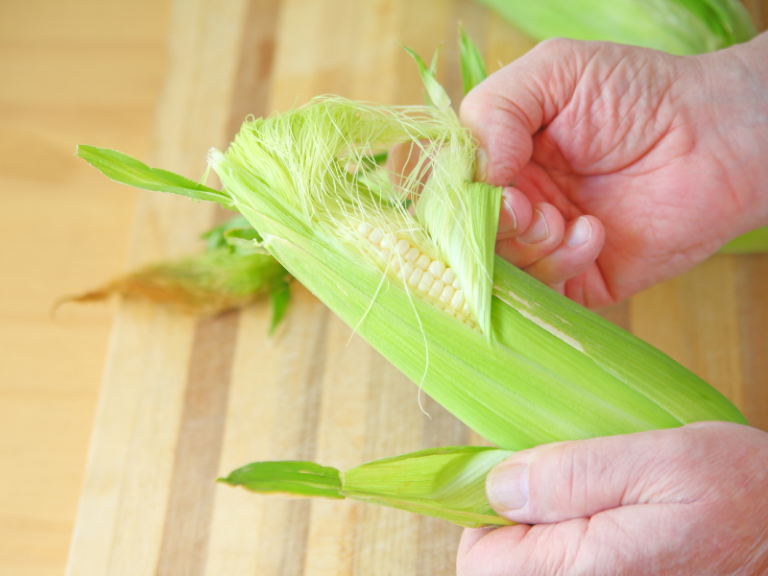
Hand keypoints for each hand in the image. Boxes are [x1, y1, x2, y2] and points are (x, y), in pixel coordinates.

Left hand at [457, 422, 767, 574]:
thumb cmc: (744, 496)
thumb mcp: (658, 461)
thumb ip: (571, 475)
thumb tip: (497, 485)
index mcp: (586, 572)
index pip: (480, 558)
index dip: (487, 509)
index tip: (521, 472)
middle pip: (504, 567)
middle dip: (519, 517)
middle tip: (567, 478)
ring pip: (538, 565)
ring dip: (548, 526)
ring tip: (598, 494)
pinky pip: (573, 564)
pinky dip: (575, 537)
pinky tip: (612, 515)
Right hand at [461, 33, 767, 307]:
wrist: (715, 135)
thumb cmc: (637, 93)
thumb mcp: (555, 70)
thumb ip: (495, 110)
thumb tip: (476, 174)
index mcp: (497, 157)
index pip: (441, 186)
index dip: (445, 193)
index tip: (477, 182)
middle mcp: (513, 202)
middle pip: (461, 235)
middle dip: (488, 224)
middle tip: (525, 203)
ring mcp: (542, 243)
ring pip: (497, 268)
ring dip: (525, 245)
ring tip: (564, 218)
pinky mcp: (576, 279)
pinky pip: (542, 295)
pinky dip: (559, 265)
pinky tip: (594, 232)